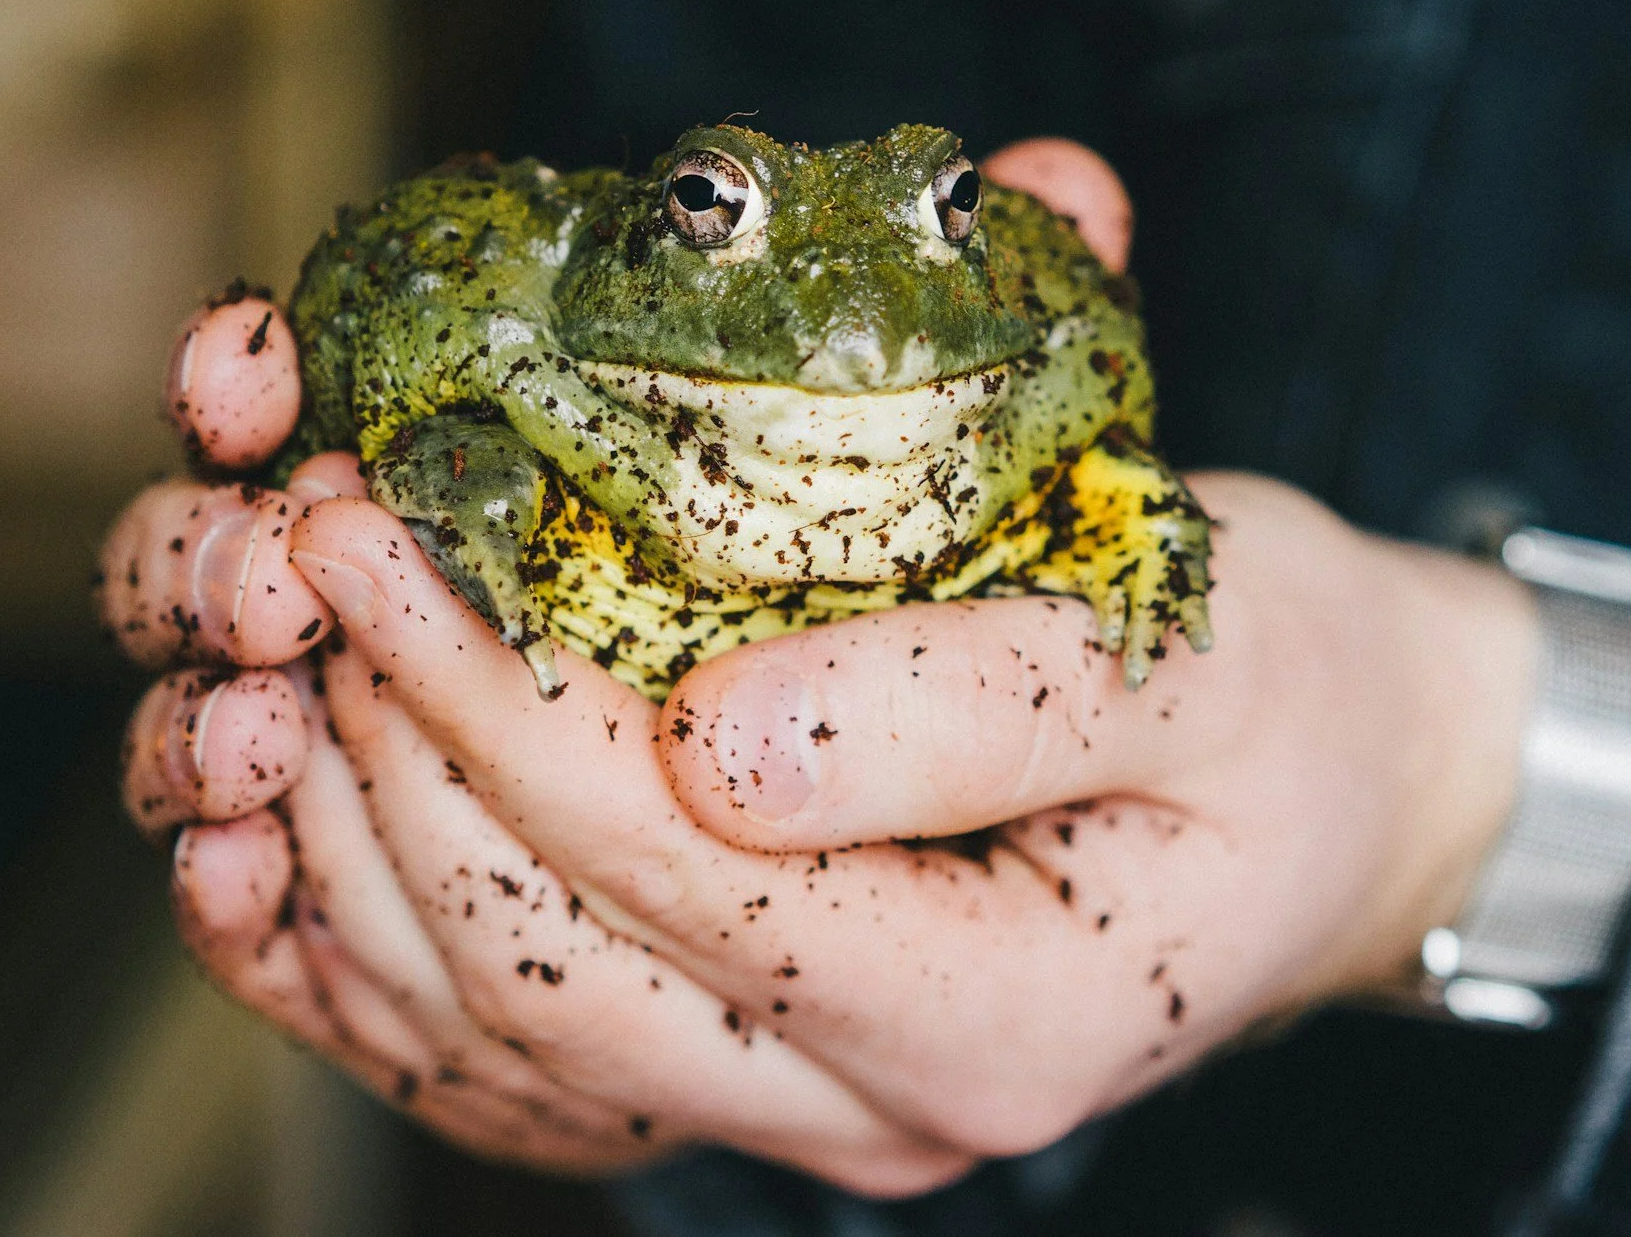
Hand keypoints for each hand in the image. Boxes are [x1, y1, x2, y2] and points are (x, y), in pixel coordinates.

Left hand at [101, 141, 1537, 1190]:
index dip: (501, 701)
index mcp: (1000, 1015)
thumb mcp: (1208, 643)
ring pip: (504, 1032)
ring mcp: (810, 1107)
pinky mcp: (764, 1063)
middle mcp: (883, 1109)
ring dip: (352, 847)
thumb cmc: (1294, 689)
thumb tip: (721, 739)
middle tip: (296, 560)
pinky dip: (377, 956)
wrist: (1353, 794)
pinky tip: (282, 838)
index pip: (680, 873)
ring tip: (277, 657)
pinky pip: (521, 1060)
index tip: (379, 521)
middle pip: (550, 970)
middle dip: (389, 757)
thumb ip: (995, 696)